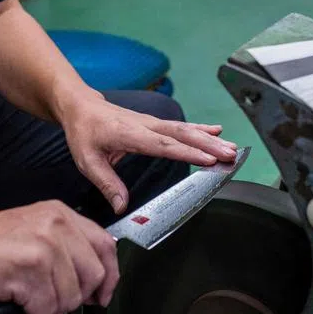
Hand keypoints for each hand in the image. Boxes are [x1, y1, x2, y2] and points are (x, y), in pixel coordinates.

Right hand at [0, 201, 118, 313]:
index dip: (109, 276)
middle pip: (93, 276)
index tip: (102, 294)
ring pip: (70, 298)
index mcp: (59, 214)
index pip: (105, 245)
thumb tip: (94, 280)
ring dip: (45, 309)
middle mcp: (56, 225)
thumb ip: (64, 248)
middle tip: (45, 299)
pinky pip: (45, 308)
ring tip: (22, 298)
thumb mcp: (31, 233)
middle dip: (71, 298)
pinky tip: (13, 301)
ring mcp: (43, 246)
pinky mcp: (28, 269)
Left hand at [60, 94, 237, 213]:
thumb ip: (106, 183)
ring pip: (185, 129)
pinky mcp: (154, 123)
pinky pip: (180, 126)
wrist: (81, 107)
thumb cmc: (84, 132)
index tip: (209, 159)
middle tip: (230, 155)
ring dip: (209, 138)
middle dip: (208, 145)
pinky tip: (217, 131)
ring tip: (231, 148)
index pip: (163, 145)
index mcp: (129, 134)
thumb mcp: (87, 160)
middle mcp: (145, 125)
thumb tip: (122, 206)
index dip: (187, 152)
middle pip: (181, 135)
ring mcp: (151, 122)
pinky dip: (200, 128)